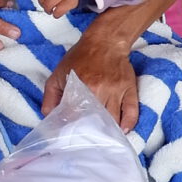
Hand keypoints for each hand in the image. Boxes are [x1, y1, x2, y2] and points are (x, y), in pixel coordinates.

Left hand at [41, 11, 140, 130]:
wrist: (105, 41)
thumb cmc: (80, 58)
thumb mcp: (58, 74)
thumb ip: (50, 96)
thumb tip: (49, 117)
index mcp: (82, 86)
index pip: (77, 116)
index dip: (74, 128)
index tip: (71, 135)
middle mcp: (101, 90)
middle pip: (97, 120)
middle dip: (92, 132)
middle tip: (88, 140)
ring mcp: (117, 90)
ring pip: (114, 119)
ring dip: (109, 130)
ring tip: (103, 138)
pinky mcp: (129, 89)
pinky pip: (132, 111)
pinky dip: (129, 123)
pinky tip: (122, 130)